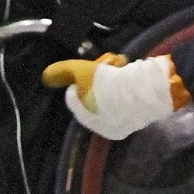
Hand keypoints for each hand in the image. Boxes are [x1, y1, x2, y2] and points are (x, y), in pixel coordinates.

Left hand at [42, 53, 189, 140]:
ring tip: (117, 66)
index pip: (74, 102)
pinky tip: (128, 74)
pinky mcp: (140, 115)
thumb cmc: (110, 85)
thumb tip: (47, 75)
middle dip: (96, 80)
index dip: (74, 85)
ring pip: (111, 99)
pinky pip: (126, 100)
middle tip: (101, 66)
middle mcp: (106, 127)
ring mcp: (125, 123)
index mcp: (90, 120)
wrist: (146, 91)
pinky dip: (124, 87)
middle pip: (94, 100)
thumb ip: (65, 72)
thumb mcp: (84, 72)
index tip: (79, 72)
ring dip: (111, 81)